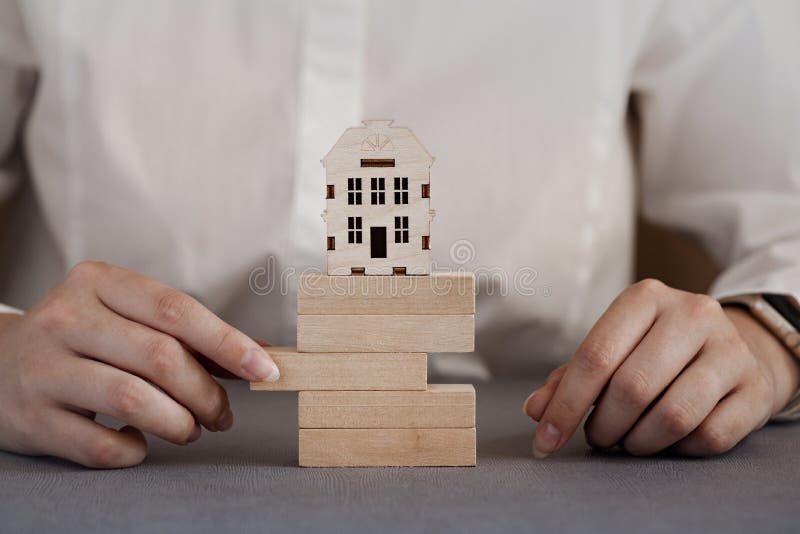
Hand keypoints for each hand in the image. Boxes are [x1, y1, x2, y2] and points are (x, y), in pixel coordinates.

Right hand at [0, 262, 279, 467]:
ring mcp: (43, 368)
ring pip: (134, 400)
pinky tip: (140, 441)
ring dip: (179, 423)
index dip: (229, 342)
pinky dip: (136, 450)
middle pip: (161, 357)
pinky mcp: (31, 418)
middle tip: (223, 415)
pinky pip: (102, 445)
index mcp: (99, 283)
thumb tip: (258, 356)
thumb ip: (185, 333)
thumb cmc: (83, 339)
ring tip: (191, 430)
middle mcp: (66, 319)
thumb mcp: (125, 316)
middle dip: (207, 393)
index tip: (265, 368)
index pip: (178, 310)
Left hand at [522, 279, 799, 456]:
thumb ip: (569, 377)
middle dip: (603, 426)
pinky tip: (669, 440)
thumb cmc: (656, 351)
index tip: (545, 440)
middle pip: (631, 388)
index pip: (595, 356)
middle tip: (597, 437)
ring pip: (672, 416)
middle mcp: (691, 314)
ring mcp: (729, 349)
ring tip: (628, 440)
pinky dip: (678, 450)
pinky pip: (708, 437)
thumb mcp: (613, 349)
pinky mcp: (755, 387)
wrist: (734, 349)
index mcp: (645, 298)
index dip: (565, 405)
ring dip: (638, 442)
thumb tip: (536, 410)